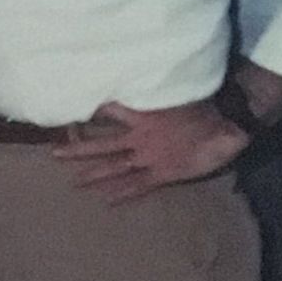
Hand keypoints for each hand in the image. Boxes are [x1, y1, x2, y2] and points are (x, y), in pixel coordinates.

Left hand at [52, 97, 248, 202]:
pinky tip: (106, 201)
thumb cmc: (203, 105)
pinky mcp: (163, 173)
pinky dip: (123, 194)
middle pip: (102, 144)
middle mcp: (140, 137)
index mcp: (142, 115)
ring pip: (115, 166)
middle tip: (53, 154)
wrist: (227, 123)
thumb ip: (156, 93)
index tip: (64, 115)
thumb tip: (139, 79)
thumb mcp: (176, 95)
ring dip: (94, 175)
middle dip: (77, 149)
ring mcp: (149, 157)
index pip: (108, 112)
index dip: (87, 114)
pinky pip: (139, 185)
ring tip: (73, 183)